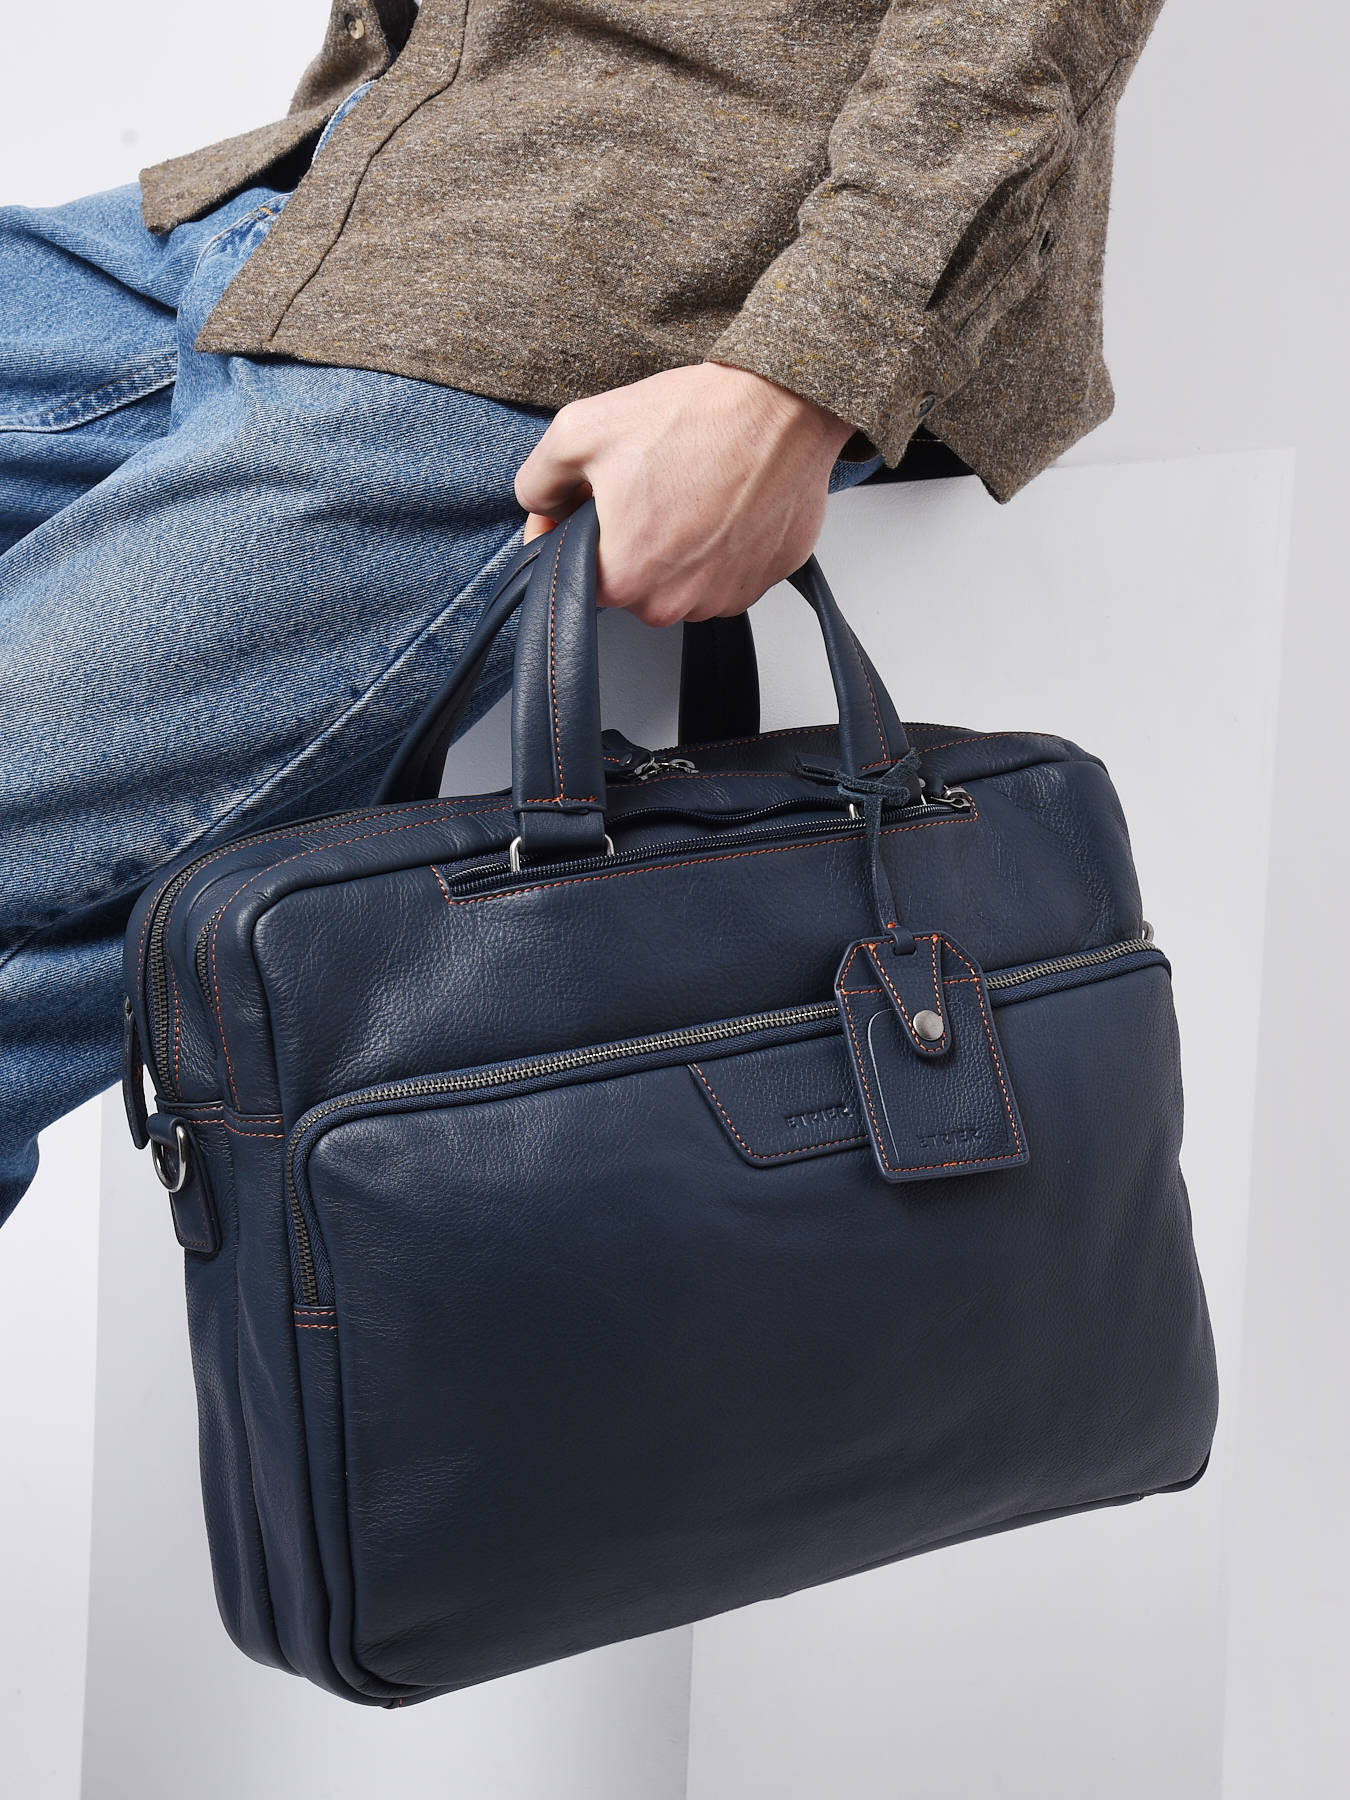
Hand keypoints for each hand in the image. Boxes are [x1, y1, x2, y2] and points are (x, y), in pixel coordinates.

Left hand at [514, 362, 857, 626]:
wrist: (783, 404)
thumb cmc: (692, 417)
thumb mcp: (579, 430)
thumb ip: (537, 482)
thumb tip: (537, 509)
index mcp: (625, 577)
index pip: (579, 576)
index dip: (577, 534)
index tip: (590, 501)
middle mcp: (677, 601)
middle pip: (633, 582)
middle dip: (630, 540)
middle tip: (647, 484)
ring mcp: (727, 595)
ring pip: (681, 580)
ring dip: (677, 546)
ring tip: (690, 487)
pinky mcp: (766, 579)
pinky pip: (727, 571)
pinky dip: (720, 543)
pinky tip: (723, 499)